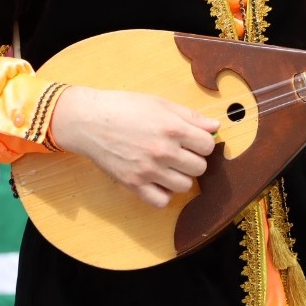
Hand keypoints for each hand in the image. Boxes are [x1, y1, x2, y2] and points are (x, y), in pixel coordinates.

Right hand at [48, 86, 218, 207]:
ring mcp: (148, 170)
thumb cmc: (124, 107)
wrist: (89, 121)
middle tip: (180, 153)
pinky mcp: (133, 184)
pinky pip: (162, 201)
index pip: (207, 146)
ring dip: (181, 177)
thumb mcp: (160, 103)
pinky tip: (158, 181)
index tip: (194, 141)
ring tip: (169, 166)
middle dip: (193, 160)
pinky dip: (164, 194)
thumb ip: (190, 116)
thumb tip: (215, 127)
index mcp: (172, 128)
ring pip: (184, 186)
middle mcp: (163, 151)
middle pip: (199, 167)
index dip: (203, 143)